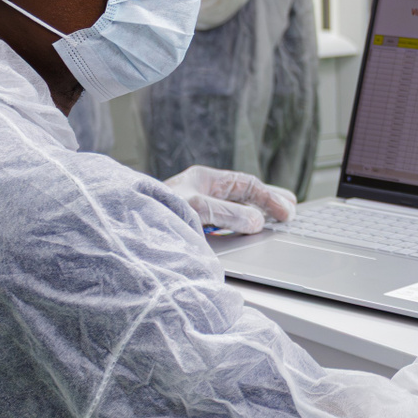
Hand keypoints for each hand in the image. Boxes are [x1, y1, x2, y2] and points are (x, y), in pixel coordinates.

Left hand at [163, 165, 295, 234]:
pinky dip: (240, 231)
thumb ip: (228, 214)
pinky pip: (223, 229)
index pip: (246, 184)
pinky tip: (248, 238)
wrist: (127, 231)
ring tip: (276, 225)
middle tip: (291, 213)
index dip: (270, 197)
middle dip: (268, 203)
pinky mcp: (192, 230)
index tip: (287, 212)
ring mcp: (196, 212)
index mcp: (203, 179)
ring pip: (234, 212)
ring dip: (256, 218)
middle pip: (243, 196)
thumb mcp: (196, 208)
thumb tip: (257, 222)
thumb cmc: (156, 213)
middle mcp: (201, 193)